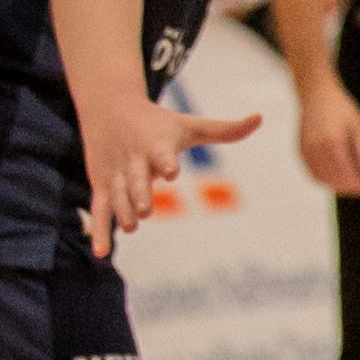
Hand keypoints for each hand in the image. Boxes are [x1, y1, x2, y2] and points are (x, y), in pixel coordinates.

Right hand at [87, 92, 263, 256]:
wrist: (109, 107)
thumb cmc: (158, 121)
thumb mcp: (189, 124)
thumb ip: (224, 130)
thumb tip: (260, 117)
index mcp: (157, 145)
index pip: (162, 153)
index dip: (166, 162)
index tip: (171, 171)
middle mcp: (134, 159)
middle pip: (136, 179)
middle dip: (140, 193)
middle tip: (147, 211)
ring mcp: (115, 173)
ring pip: (118, 195)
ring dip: (123, 211)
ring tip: (131, 228)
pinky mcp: (101, 184)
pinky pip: (99, 209)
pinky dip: (99, 230)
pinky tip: (100, 253)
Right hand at [296, 77, 359, 196]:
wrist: (316, 94)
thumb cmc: (341, 108)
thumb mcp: (359, 127)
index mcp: (333, 142)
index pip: (347, 173)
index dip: (359, 185)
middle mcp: (317, 149)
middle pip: (334, 179)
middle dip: (350, 188)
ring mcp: (306, 151)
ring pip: (322, 179)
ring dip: (337, 186)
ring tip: (352, 187)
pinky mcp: (300, 151)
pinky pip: (312, 173)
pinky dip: (324, 180)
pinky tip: (337, 180)